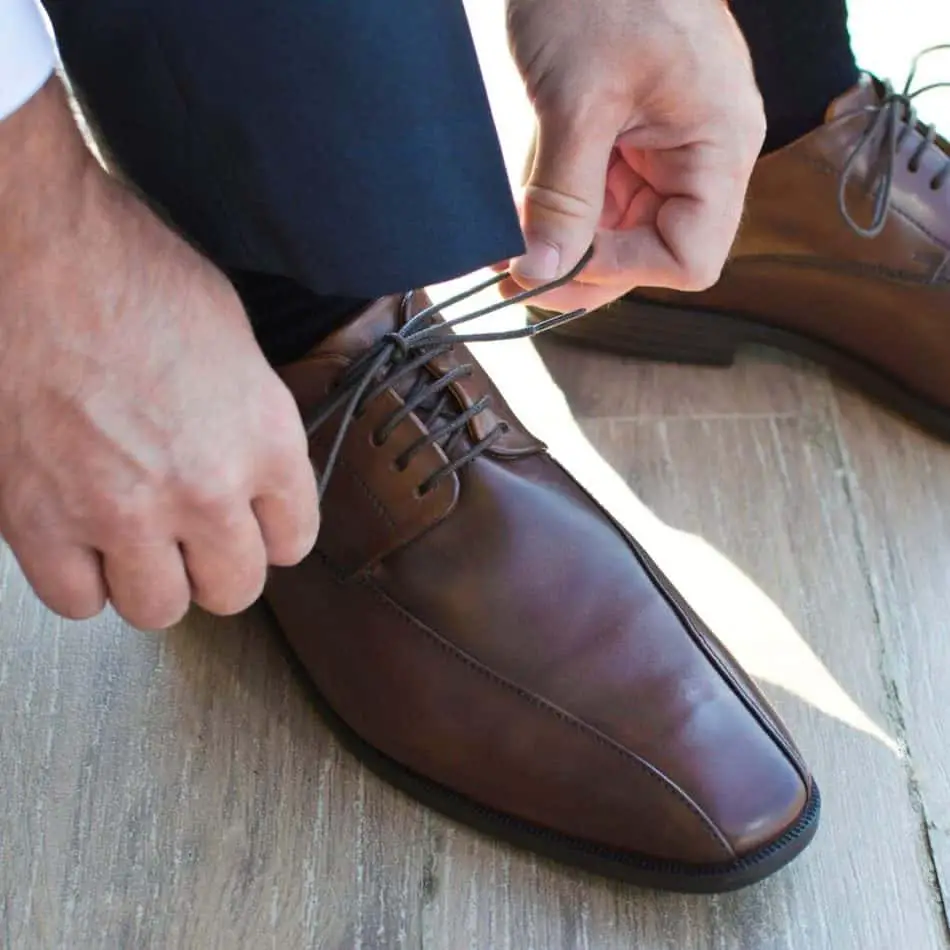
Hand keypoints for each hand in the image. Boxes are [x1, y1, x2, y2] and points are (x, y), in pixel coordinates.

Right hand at [0, 80, 318, 628]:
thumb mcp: (235, 343)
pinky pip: (78, 602)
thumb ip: (253, 425)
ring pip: (160, 609)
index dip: (273, 533)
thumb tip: (254, 475)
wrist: (35, 245)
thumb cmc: (131, 272)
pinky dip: (85, 580)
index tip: (255, 525)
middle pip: (234, 589)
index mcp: (264, 439)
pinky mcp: (38, 521)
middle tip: (197, 538)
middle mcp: (204, 488)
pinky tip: (84, 542)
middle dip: (220, 566)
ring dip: (154, 581)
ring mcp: (121, 511)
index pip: (296, 540)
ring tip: (139, 542)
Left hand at [503, 0, 764, 310]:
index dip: (623, 273)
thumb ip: (563, 196)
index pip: (689, 257)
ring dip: (567, 242)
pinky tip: (523, 211)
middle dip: (585, 265)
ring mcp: (666, 146)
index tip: (557, 265)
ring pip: (621, 230)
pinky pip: (601, 195)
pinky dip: (562, 210)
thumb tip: (541, 271)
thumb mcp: (577, 99)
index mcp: (720, 146)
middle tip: (517, 272)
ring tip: (511, 243)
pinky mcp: (631, 135)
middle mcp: (702, 155)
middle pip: (652, 250)